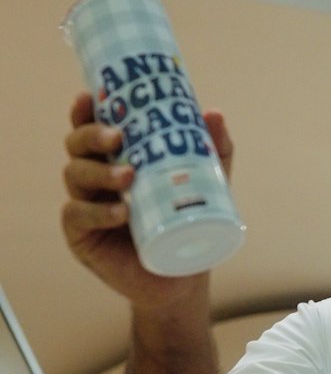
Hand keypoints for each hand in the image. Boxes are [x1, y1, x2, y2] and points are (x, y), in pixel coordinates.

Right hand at [61, 93, 233, 309]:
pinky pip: (77, 215)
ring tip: (128, 176)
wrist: (183, 276)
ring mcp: (85, 205)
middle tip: (118, 137)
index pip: (92, 126)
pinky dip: (97, 212)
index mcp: (116, 157)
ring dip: (98, 172)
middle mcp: (95, 177)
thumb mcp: (207, 182)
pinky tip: (120, 213)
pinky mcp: (82, 236)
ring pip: (74, 175)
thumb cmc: (188, 222)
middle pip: (76, 144)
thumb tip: (213, 113)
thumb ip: (212, 148)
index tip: (92, 97)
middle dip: (91, 135)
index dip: (86, 110)